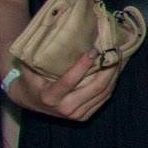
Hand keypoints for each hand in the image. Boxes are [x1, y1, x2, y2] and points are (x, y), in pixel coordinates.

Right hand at [7, 50, 121, 121]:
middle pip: (96, 88)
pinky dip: (112, 82)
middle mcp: (65, 108)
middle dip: (109, 67)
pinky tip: (115, 68)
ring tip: (119, 55)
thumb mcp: (30, 67)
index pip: (70, 80)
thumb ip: (41, 55)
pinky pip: (104, 97)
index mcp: (50, 97)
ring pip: (104, 93)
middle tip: (115, 49)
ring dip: (114, 73)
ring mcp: (77, 115)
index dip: (84, 65)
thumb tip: (55, 32)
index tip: (94, 50)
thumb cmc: (30, 79)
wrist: (29, 100)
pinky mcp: (85, 116)